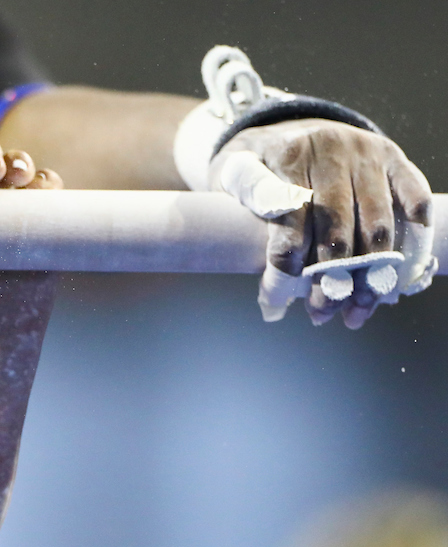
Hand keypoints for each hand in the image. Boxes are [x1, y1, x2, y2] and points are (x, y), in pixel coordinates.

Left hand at [212, 119, 433, 328]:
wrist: (288, 127)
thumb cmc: (260, 166)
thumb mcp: (237, 178)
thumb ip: (250, 219)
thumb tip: (272, 276)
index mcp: (287, 156)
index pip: (289, 224)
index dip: (284, 269)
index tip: (276, 303)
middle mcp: (330, 151)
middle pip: (336, 229)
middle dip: (329, 279)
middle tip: (321, 314)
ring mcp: (366, 153)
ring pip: (376, 222)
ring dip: (371, 272)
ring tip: (359, 307)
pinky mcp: (392, 155)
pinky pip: (413, 191)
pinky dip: (415, 228)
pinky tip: (405, 264)